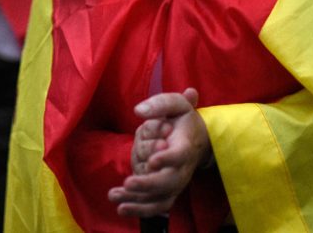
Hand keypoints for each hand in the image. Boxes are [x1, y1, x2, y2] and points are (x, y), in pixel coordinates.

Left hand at [108, 87, 211, 217]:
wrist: (196, 139)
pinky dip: (139, 209)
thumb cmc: (182, 119)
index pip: (179, 155)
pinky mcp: (166, 191)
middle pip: (170, 182)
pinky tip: (120, 207)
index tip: (153, 160)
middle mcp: (182, 168)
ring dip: (140, 203)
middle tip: (129, 183)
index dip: (167, 159)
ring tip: (117, 197)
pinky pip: (155, 205)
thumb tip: (139, 110)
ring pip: (162, 199)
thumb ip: (159, 104)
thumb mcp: (175, 104)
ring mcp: (175, 183)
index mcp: (185, 145)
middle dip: (149, 184)